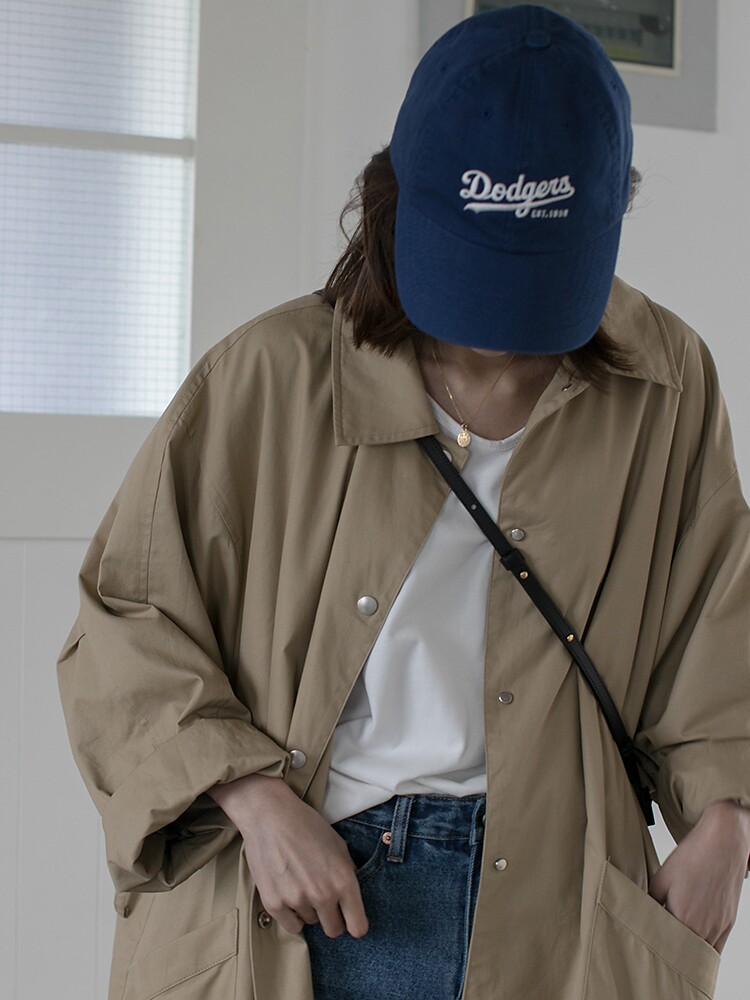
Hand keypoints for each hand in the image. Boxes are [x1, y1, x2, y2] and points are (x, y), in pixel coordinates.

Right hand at [207, 773, 368, 938]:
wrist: (270, 815)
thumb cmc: (307, 826)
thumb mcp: (338, 845)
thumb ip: (348, 873)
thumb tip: (351, 898)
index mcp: (344, 880)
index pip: (358, 926)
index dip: (355, 924)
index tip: (350, 920)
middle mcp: (323, 895)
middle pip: (334, 930)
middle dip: (332, 919)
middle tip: (324, 901)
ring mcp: (298, 901)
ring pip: (311, 923)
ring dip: (309, 910)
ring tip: (301, 882)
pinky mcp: (274, 904)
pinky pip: (291, 926)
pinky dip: (292, 915)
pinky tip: (289, 893)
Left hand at [648, 799, 749, 953]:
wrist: (723, 842)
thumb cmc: (693, 856)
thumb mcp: (662, 877)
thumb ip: (651, 902)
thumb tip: (641, 916)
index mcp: (683, 918)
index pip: (666, 946)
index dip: (655, 948)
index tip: (646, 947)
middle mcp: (704, 928)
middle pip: (686, 955)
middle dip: (672, 955)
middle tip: (658, 951)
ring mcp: (720, 927)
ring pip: (703, 954)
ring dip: (690, 954)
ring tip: (675, 948)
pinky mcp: (729, 922)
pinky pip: (718, 948)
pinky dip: (706, 950)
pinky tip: (694, 945)